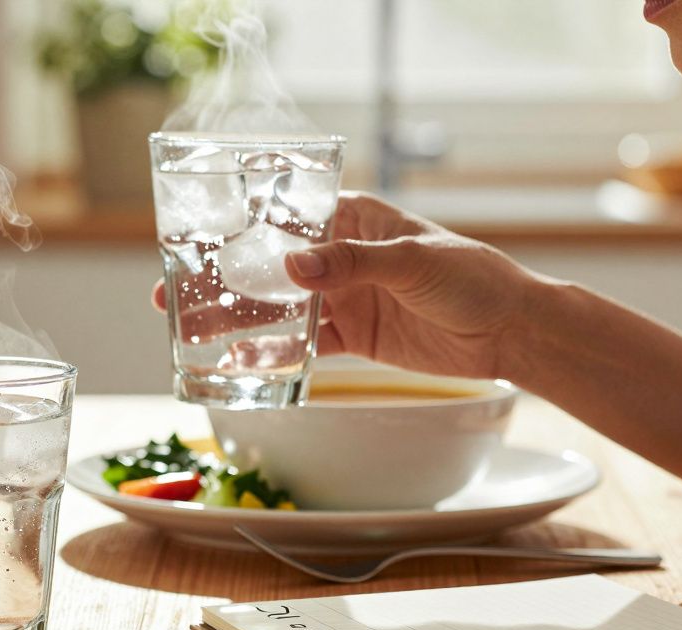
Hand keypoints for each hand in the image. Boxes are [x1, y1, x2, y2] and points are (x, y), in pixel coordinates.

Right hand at [153, 191, 544, 378]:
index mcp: (353, 218)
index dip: (236, 226)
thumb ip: (353, 263)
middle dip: (220, 280)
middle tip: (171, 295)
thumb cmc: (472, 276)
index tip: (192, 239)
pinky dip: (272, 354)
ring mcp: (343, 297)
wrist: (510, 331)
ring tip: (189, 333)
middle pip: (268, 266)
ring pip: (277, 308)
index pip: (284, 214)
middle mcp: (340, 255)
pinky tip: (237, 362)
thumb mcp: (414, 261)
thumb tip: (293, 267)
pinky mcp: (351, 336)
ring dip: (234, 320)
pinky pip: (302, 345)